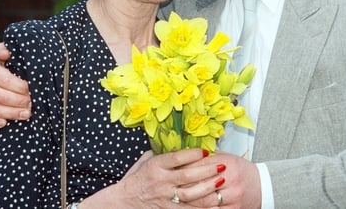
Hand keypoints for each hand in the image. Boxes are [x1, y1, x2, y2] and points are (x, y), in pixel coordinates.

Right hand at [0, 42, 31, 129]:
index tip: (33, 89)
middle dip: (20, 101)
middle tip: (33, 103)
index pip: (6, 80)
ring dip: (11, 113)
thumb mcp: (1, 53)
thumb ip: (5, 50)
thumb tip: (7, 52)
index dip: (21, 87)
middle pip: (1, 97)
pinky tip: (4, 123)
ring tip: (27, 114)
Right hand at [83, 149, 226, 208]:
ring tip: (221, 181)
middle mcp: (161, 182)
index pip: (176, 158)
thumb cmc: (137, 177)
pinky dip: (203, 207)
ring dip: (208, 188)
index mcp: (155, 166)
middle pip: (187, 176)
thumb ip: (163, 152)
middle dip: (207, 170)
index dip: (193, 154)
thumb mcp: (146, 160)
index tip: (206, 150)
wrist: (124, 201)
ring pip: (190, 194)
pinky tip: (216, 203)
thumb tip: (182, 142)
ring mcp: (165, 197)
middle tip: (221, 165)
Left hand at [182, 151, 260, 208]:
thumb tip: (188, 156)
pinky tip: (192, 208)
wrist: (264, 186)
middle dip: (184, 187)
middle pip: (201, 184)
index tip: (175, 171)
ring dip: (190, 201)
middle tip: (171, 188)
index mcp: (228, 163)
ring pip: (205, 201)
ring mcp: (233, 196)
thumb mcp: (228, 159)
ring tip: (178, 200)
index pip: (202, 165)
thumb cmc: (243, 171)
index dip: (186, 169)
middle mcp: (231, 179)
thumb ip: (210, 158)